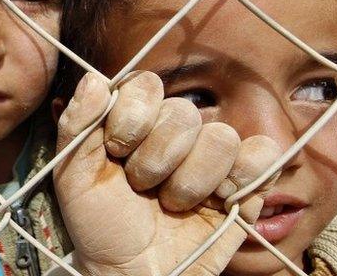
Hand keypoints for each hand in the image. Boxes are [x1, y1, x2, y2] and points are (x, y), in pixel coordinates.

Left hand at [54, 72, 280, 275]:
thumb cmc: (101, 224)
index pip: (146, 86)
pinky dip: (241, 179)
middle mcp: (175, 131)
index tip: (115, 151)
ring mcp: (211, 155)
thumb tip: (94, 80)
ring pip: (220, 137)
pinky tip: (217, 202)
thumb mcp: (73, 176)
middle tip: (141, 187)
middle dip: (155, 160)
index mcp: (136, 120)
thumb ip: (77, 125)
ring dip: (190, 182)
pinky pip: (263, 155)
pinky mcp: (245, 182)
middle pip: (183, 113)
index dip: (132, 119)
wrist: (131, 273)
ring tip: (172, 203)